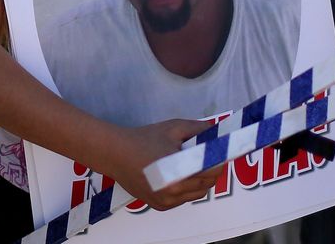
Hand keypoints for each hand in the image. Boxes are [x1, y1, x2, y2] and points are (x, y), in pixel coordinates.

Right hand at [107, 119, 225, 210]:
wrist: (115, 154)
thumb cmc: (144, 139)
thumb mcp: (173, 128)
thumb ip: (198, 128)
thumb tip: (217, 130)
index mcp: (181, 173)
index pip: (213, 171)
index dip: (219, 159)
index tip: (219, 150)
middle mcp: (176, 192)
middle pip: (208, 184)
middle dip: (211, 170)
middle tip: (206, 155)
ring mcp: (167, 202)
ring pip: (197, 194)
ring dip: (200, 181)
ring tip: (191, 165)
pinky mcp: (160, 206)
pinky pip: (183, 199)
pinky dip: (186, 189)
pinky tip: (177, 175)